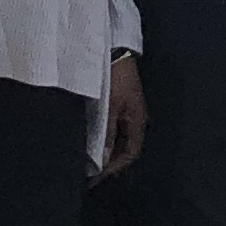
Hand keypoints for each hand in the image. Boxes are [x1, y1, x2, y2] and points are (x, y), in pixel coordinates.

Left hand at [96, 51, 148, 178]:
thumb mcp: (109, 108)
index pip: (130, 153)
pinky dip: (104, 137)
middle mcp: (135, 118)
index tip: (96, 178)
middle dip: (110, 162)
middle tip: (90, 173)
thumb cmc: (115, 77)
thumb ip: (107, 135)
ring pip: (118, 138)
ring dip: (106, 150)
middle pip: (125, 148)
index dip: (114, 168)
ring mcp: (128, 109)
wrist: (115, 48)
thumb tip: (103, 161)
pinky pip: (113, 127)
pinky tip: (91, 139)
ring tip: (88, 160)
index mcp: (138, 121)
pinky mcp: (119, 102)